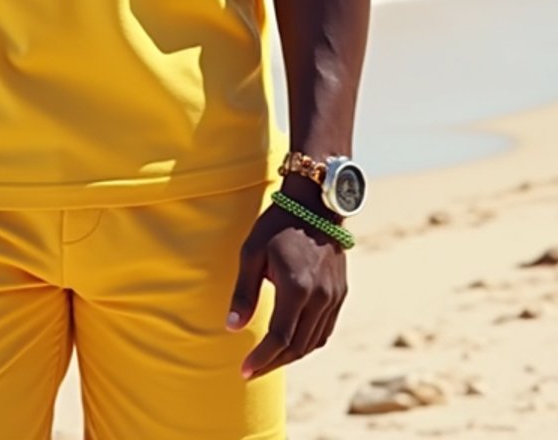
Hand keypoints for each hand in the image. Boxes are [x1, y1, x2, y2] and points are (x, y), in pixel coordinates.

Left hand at [226, 202, 347, 379]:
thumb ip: (244, 292)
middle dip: (273, 363)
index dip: (261, 359)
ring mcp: (334, 296)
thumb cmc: (277, 225)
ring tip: (268, 360)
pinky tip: (291, 342)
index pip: (279, 337)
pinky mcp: (340, 293)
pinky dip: (308, 343)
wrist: (315, 203)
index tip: (243, 371)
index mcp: (297, 287)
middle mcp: (320, 297)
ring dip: (290, 356)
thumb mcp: (252, 252)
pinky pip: (325, 330)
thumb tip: (232, 327)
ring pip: (314, 342)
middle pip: (298, 346)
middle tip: (252, 370)